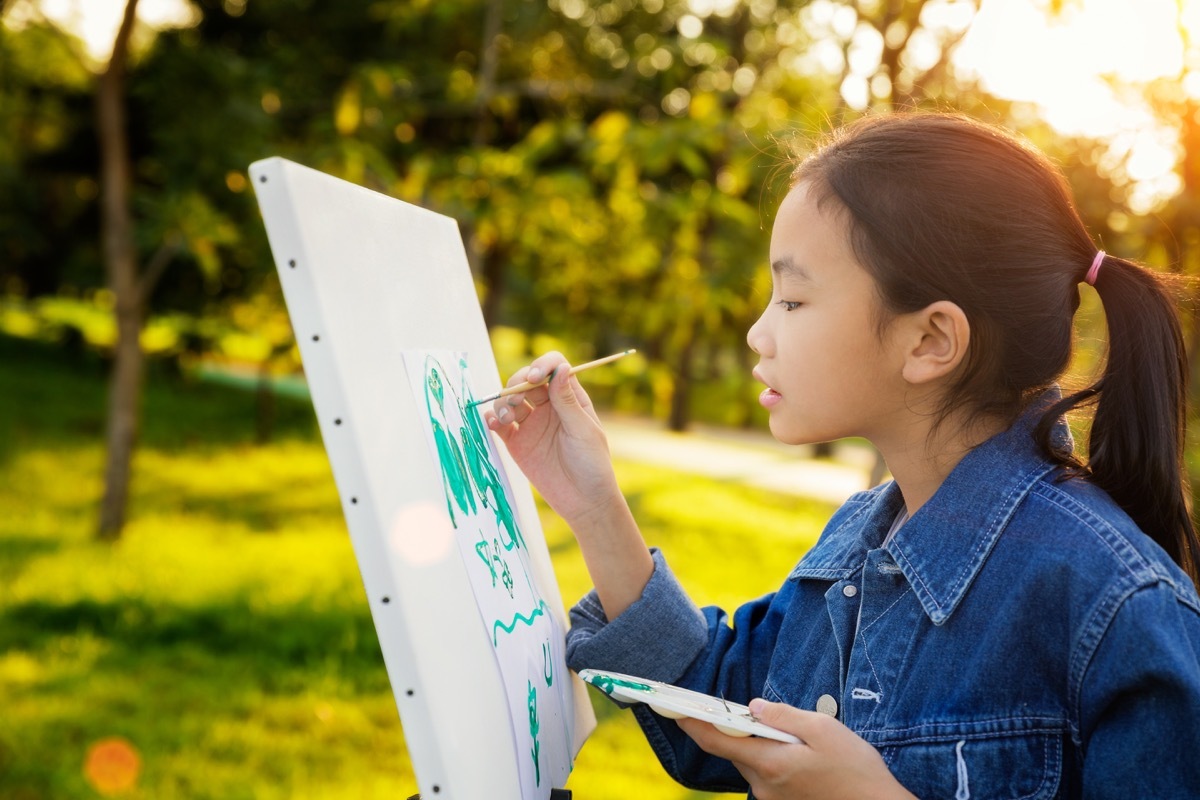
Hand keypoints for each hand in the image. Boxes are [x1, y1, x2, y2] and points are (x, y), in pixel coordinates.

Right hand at [484, 352, 621, 525]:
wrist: (583, 501)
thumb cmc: (592, 464)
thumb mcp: (583, 430)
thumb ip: (567, 401)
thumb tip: (561, 368)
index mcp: (570, 397)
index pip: (554, 367)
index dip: (542, 366)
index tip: (534, 378)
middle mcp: (548, 406)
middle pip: (526, 380)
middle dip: (517, 384)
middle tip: (516, 400)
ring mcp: (531, 423)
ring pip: (510, 399)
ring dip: (503, 401)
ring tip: (505, 417)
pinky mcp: (517, 442)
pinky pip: (499, 424)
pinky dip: (492, 419)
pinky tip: (493, 422)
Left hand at [676, 699, 916, 799]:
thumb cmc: (856, 771)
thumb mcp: (823, 730)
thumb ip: (784, 716)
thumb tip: (756, 707)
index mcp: (769, 764)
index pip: (717, 742)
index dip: (693, 724)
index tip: (675, 709)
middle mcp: (764, 786)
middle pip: (736, 751)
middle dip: (738, 729)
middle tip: (755, 713)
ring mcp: (773, 799)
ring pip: (753, 763)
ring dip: (760, 745)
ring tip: (793, 736)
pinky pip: (767, 776)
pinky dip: (773, 759)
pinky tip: (801, 755)